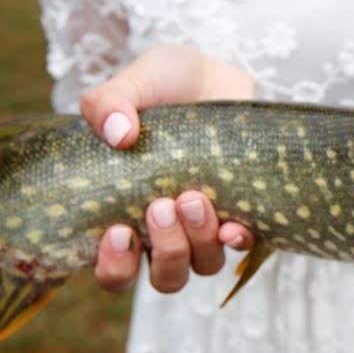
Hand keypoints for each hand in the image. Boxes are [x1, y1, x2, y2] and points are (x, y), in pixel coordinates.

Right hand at [82, 44, 256, 292]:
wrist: (216, 75)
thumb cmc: (164, 84)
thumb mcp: (133, 82)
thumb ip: (109, 102)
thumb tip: (117, 134)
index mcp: (125, 214)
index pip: (114, 270)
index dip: (114, 266)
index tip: (117, 232)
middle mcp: (166, 231)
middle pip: (166, 277)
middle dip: (165, 252)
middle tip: (162, 206)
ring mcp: (207, 225)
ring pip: (204, 265)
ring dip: (199, 242)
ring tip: (193, 197)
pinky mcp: (244, 212)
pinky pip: (245, 245)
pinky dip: (238, 240)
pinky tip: (234, 226)